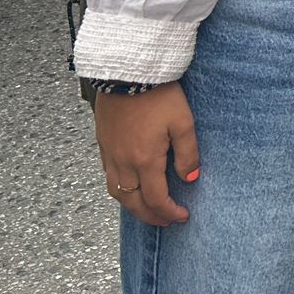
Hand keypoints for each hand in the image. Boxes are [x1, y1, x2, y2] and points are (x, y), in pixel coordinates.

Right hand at [94, 84, 199, 226]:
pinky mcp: (102, 143)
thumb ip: (188, 153)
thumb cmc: (159, 95)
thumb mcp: (183, 122)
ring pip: (116, 192)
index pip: (156, 199)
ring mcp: (109, 153)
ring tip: (148, 209)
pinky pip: (108, 176)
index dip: (169, 212)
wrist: (126, 73)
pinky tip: (130, 186)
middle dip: (150, 216)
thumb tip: (191, 179)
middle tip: (165, 221)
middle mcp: (122, 162)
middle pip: (133, 202)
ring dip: (132, 206)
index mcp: (144, 160)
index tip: (182, 216)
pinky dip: (120, 190)